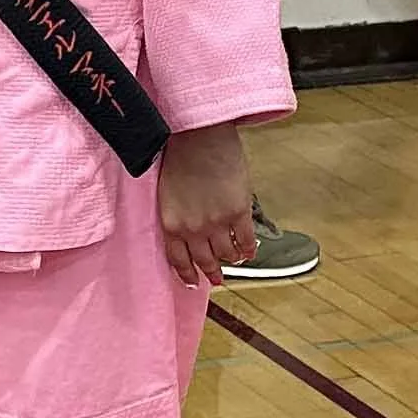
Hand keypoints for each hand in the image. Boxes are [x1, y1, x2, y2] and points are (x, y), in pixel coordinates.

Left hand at [157, 123, 255, 287]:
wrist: (199, 135)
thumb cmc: (180, 154)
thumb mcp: (167, 191)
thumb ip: (178, 213)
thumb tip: (189, 228)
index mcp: (171, 223)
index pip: (178, 260)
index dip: (187, 273)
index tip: (193, 282)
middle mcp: (193, 229)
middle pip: (204, 260)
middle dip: (211, 272)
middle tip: (216, 278)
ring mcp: (217, 222)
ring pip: (226, 254)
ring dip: (230, 261)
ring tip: (233, 262)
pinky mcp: (238, 212)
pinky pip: (245, 241)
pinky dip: (248, 250)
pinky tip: (249, 252)